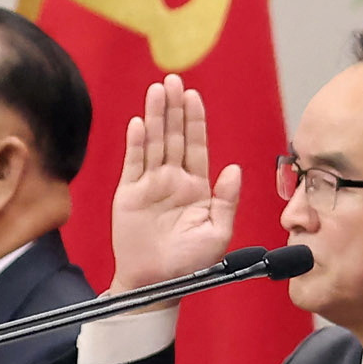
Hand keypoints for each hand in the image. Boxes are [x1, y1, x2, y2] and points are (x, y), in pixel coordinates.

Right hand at [107, 75, 239, 291]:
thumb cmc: (191, 263)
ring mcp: (150, 186)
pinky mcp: (128, 195)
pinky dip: (136, 143)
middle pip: (173, 137)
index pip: (196, 146)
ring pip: (153, 143)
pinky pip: (133, 164)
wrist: (158, 284)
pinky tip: (138, 123)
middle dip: (174, 109)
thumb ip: (226, 200)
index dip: (195, 121)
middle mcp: (173, 181)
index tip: (194, 96)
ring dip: (155, 117)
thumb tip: (234, 168)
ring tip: (157, 90)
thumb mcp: (218, 232)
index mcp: (197, 188)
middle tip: (174, 80)